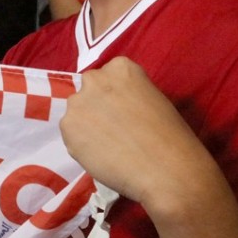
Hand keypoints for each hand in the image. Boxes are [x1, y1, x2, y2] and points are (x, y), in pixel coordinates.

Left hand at [61, 57, 215, 212]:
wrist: (165, 169)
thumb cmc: (170, 136)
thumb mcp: (153, 99)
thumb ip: (128, 93)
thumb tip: (114, 105)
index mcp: (120, 67)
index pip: (109, 76)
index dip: (115, 96)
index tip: (125, 111)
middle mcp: (94, 79)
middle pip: (89, 90)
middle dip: (97, 106)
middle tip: (114, 129)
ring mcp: (77, 102)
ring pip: (78, 112)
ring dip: (88, 125)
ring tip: (109, 146)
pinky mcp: (67, 127)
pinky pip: (72, 134)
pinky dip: (82, 145)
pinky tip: (102, 155)